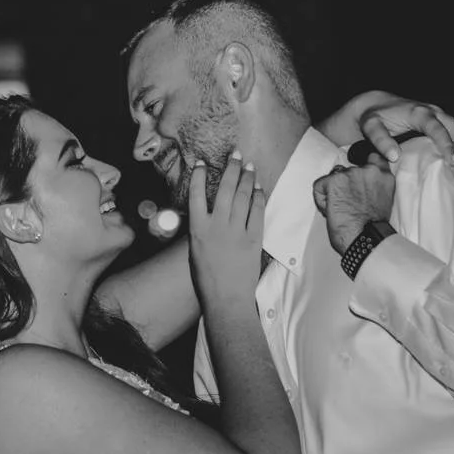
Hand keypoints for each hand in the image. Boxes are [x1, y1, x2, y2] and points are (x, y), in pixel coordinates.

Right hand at [186, 150, 264, 308]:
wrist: (226, 298)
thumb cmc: (206, 279)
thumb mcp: (195, 250)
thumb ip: (200, 229)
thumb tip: (207, 213)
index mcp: (197, 229)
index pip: (195, 194)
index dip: (198, 175)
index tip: (201, 162)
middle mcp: (216, 226)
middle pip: (224, 188)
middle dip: (230, 168)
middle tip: (235, 154)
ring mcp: (236, 231)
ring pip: (242, 196)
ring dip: (246, 178)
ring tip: (248, 165)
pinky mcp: (253, 238)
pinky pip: (257, 211)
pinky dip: (258, 197)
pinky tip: (258, 187)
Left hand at [313, 158, 396, 256]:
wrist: (366, 240)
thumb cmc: (372, 228)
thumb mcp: (383, 199)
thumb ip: (374, 184)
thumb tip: (359, 182)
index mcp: (384, 175)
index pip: (372, 157)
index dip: (362, 167)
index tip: (359, 179)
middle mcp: (369, 170)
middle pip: (348, 170)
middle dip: (345, 186)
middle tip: (351, 205)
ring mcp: (351, 174)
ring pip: (333, 178)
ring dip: (333, 194)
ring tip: (343, 210)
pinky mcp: (334, 181)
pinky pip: (319, 187)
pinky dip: (321, 200)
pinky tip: (332, 211)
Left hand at [323, 92, 453, 170]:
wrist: (377, 104)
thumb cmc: (374, 117)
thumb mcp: (371, 126)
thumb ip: (381, 140)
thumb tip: (394, 156)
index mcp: (419, 112)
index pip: (436, 129)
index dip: (447, 145)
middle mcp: (434, 111)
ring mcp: (441, 115)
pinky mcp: (444, 120)